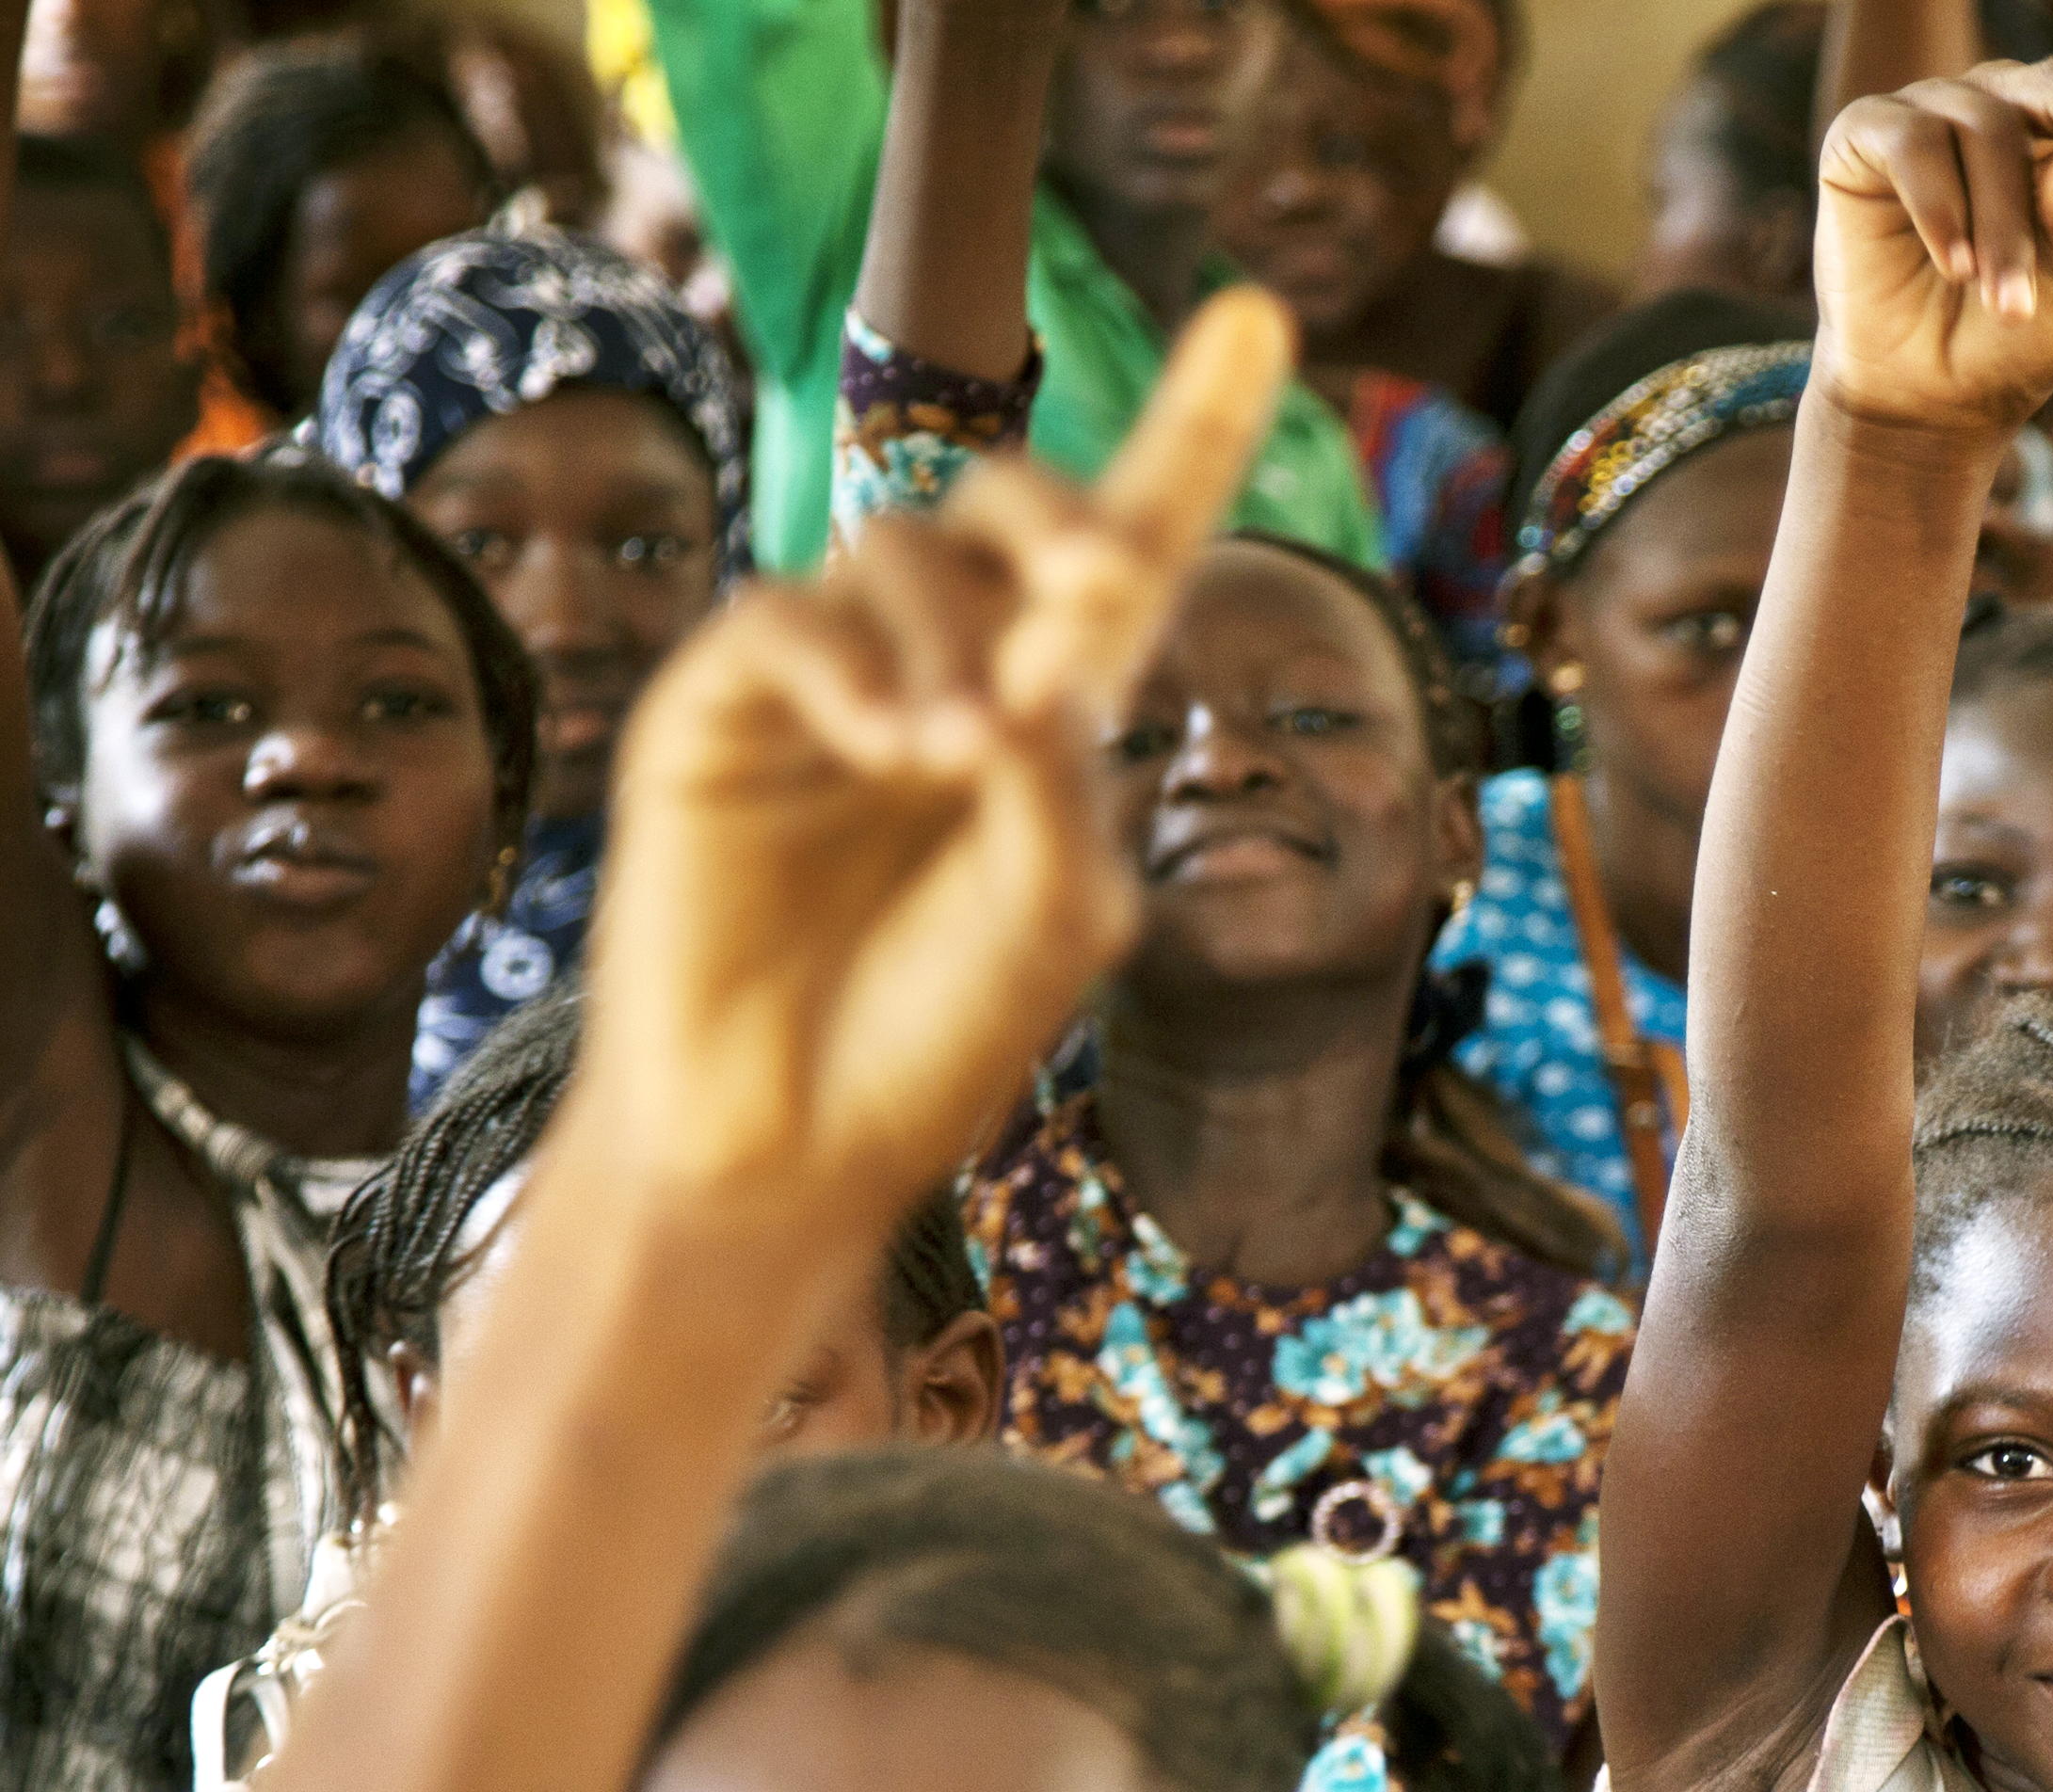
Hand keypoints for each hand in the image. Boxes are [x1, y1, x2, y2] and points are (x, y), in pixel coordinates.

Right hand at [566, 290, 1292, 1245]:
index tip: (1262, 317)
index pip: (1135, 550)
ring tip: (955, 762)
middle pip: (1010, 509)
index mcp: (1053, 715)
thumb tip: (1026, 669)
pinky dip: (849, 664)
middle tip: (1106, 583)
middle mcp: (945, 668)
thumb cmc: (931, 1037)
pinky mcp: (717, 707)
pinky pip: (786, 618)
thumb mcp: (1053, 915)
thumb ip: (1063, 783)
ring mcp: (828, 679)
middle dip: (1065, 518)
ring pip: (899, 553)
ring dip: (954, 640)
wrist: (790, 1141)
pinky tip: (889, 743)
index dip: (1195, 431)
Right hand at [1814, 53, 2052, 444]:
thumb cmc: (2015, 337)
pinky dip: (1939, 207)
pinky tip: (1952, 266)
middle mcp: (2002, 105)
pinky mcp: (1866, 133)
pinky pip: (1912, 141)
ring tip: (2006, 303)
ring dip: (2003, 225)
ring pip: (1986, 126)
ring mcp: (1933, 111)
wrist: (1929, 399)